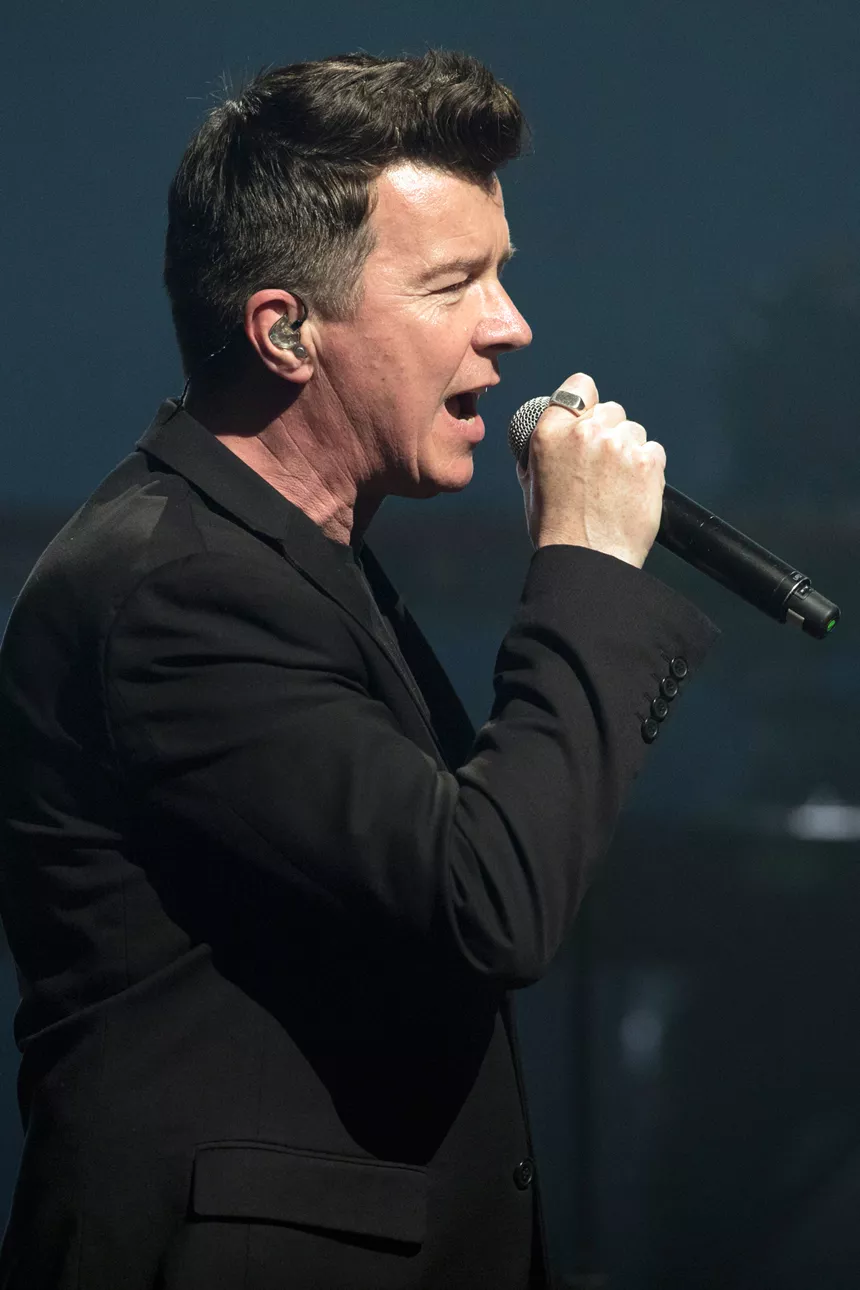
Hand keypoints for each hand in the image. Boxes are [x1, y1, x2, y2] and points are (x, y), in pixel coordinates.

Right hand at [518, 373, 665, 568]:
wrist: (587, 559)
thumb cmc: (556, 528)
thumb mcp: (531, 481)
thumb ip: (542, 448)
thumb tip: (550, 435)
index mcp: (551, 433)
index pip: (579, 387)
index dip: (587, 401)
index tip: (590, 415)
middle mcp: (586, 432)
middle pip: (611, 410)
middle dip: (609, 432)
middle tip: (601, 466)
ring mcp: (620, 445)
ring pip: (634, 431)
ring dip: (629, 450)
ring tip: (616, 484)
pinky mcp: (647, 462)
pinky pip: (653, 451)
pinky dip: (646, 468)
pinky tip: (631, 491)